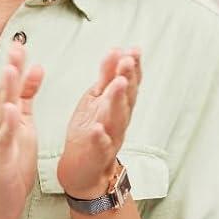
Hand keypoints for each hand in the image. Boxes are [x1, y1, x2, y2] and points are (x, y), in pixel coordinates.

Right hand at [0, 44, 41, 218]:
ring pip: (2, 115)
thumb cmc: (8, 164)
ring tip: (10, 71)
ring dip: (5, 93)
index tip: (20, 42)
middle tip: (15, 46)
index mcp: (6, 118)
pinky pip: (5, 143)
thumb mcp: (23, 124)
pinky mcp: (1, 163)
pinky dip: (8, 127)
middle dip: (10, 70)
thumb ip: (27, 97)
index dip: (16, 65)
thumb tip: (35, 68)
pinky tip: (12, 113)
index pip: (11, 87)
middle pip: (4, 94)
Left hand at [57, 47, 139, 198]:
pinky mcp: (98, 154)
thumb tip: (117, 50)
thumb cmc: (92, 130)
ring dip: (118, 100)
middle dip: (128, 78)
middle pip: (127, 97)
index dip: (133, 67)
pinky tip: (98, 128)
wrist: (84, 169)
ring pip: (117, 118)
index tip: (134, 50)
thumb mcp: (98, 98)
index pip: (129, 82)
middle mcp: (119, 119)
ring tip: (117, 84)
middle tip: (127, 61)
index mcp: (118, 104)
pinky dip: (100, 137)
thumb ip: (107, 75)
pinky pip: (101, 145)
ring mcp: (110, 136)